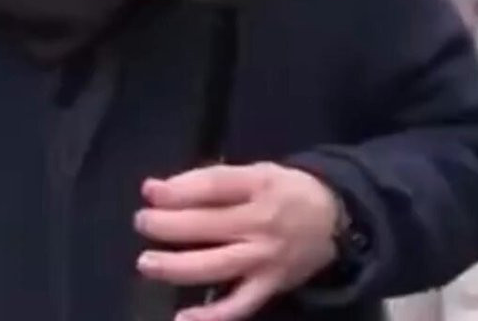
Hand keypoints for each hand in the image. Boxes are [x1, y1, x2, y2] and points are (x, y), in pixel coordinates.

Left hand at [135, 162, 339, 320]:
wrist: (336, 220)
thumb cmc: (288, 191)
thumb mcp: (261, 171)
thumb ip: (219, 180)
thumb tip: (168, 189)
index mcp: (261, 184)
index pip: (214, 186)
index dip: (179, 189)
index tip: (149, 191)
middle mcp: (263, 221)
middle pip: (209, 224)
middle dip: (169, 224)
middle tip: (141, 222)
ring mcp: (266, 257)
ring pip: (216, 265)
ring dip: (177, 266)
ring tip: (146, 262)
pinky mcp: (270, 286)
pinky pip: (238, 306)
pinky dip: (211, 317)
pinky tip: (182, 319)